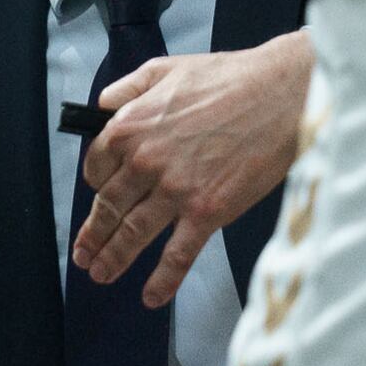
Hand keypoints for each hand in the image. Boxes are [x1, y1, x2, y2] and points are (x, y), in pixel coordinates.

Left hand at [72, 32, 312, 308]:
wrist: (280, 95)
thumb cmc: (229, 79)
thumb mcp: (165, 68)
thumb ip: (127, 88)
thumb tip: (103, 107)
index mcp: (130, 127)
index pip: (96, 168)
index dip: (96, 186)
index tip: (99, 197)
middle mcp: (146, 162)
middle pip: (109, 207)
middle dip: (93, 235)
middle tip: (84, 253)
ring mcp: (176, 191)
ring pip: (134, 234)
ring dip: (113, 259)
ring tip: (101, 274)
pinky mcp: (207, 212)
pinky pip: (178, 254)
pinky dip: (162, 280)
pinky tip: (151, 296)